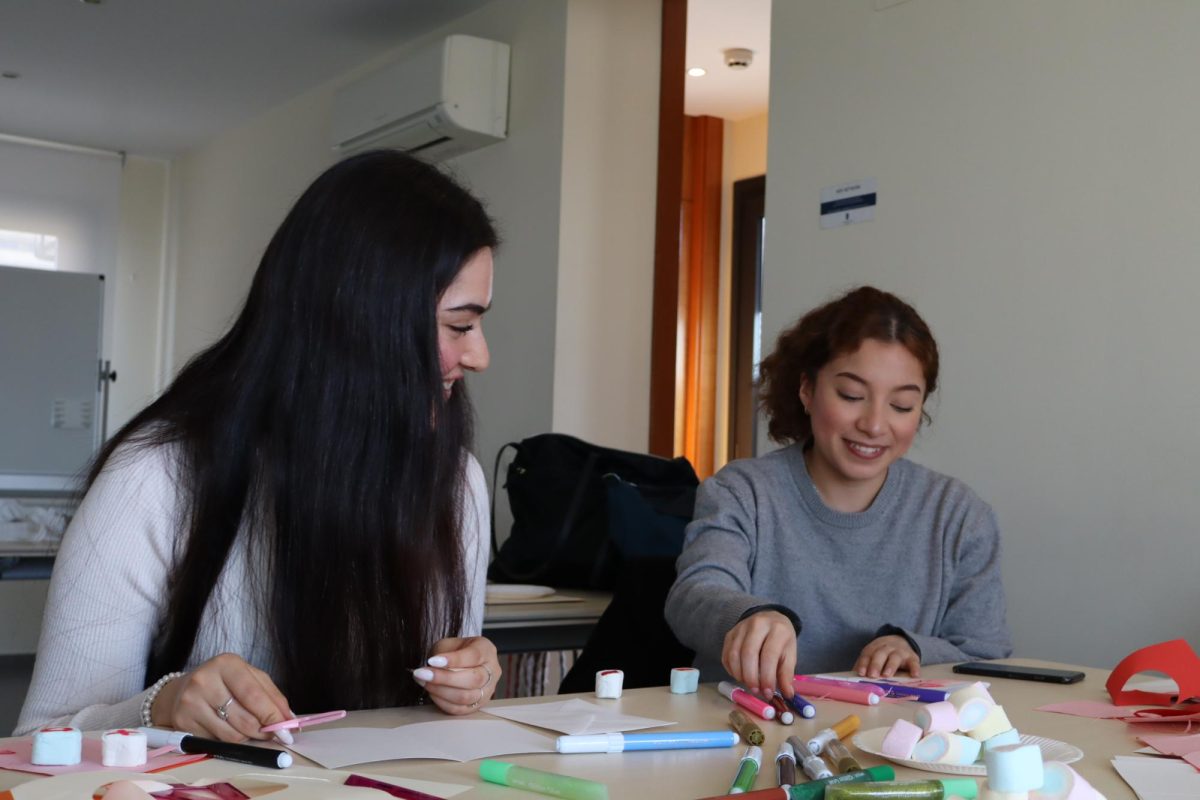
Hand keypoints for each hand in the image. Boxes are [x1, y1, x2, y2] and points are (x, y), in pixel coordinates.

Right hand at [151, 653, 292, 741]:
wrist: (182, 690)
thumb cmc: (223, 682)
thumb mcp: (249, 677)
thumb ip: (271, 695)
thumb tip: (289, 719)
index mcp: (227, 664)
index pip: (254, 695)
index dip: (272, 715)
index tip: (287, 728)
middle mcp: (205, 681)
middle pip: (244, 718)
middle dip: (264, 731)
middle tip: (274, 734)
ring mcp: (191, 702)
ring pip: (232, 735)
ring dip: (249, 738)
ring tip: (252, 731)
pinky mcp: (182, 722)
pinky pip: (216, 742)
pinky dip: (229, 741)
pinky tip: (229, 730)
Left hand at [413, 636, 500, 714]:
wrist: (462, 661)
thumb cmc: (456, 651)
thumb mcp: (449, 644)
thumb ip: (442, 654)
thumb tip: (430, 669)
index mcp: (486, 650)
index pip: (474, 656)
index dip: (453, 660)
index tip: (432, 661)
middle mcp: (492, 671)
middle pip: (473, 679)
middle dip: (444, 678)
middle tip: (422, 674)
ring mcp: (488, 690)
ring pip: (466, 697)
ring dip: (441, 691)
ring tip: (424, 682)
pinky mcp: (478, 705)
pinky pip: (460, 709)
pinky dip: (443, 702)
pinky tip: (431, 693)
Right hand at [721, 611, 796, 697]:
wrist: (770, 619)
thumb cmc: (781, 640)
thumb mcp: (790, 654)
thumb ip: (786, 674)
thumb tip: (787, 694)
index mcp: (777, 629)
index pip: (769, 655)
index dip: (767, 676)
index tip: (767, 692)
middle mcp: (758, 624)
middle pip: (748, 653)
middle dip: (751, 677)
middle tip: (756, 691)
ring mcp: (741, 627)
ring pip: (734, 654)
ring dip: (739, 674)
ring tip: (748, 684)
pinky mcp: (730, 633)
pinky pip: (726, 654)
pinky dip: (731, 669)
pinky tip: (740, 676)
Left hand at [854, 635, 920, 677]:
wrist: (901, 640)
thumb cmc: (883, 654)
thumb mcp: (873, 655)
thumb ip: (864, 664)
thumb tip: (853, 676)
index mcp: (875, 648)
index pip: (868, 654)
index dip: (864, 663)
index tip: (861, 673)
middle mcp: (887, 648)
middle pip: (880, 654)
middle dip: (876, 664)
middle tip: (872, 675)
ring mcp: (900, 652)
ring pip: (895, 657)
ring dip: (890, 666)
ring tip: (887, 675)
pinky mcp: (912, 657)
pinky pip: (914, 662)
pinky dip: (914, 668)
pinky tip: (914, 675)